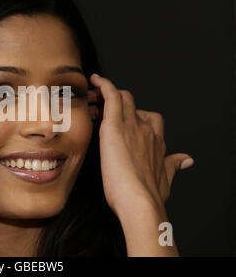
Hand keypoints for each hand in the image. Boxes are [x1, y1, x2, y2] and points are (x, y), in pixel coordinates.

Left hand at [87, 74, 193, 215]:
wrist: (140, 200)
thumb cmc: (149, 195)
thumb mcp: (165, 179)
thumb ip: (174, 166)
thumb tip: (187, 160)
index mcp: (157, 141)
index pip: (148, 119)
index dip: (135, 117)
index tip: (124, 122)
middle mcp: (147, 130)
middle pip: (135, 105)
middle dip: (121, 104)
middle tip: (103, 110)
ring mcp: (132, 126)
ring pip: (123, 98)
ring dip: (108, 94)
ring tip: (93, 97)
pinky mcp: (115, 126)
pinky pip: (111, 96)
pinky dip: (104, 85)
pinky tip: (95, 80)